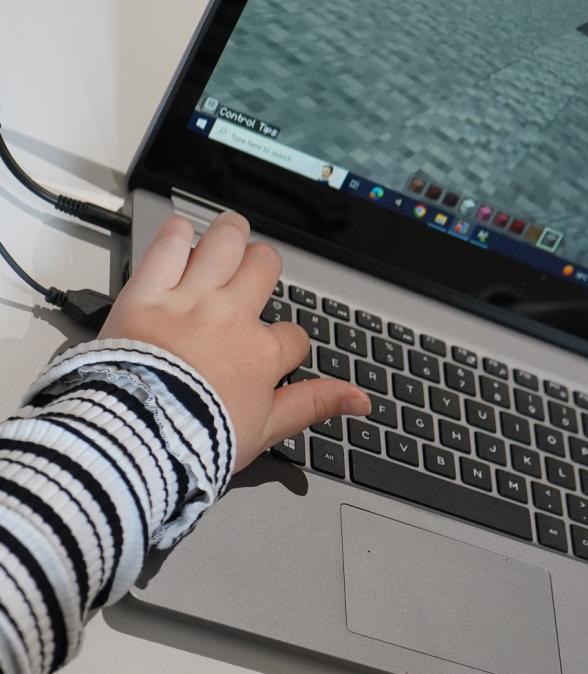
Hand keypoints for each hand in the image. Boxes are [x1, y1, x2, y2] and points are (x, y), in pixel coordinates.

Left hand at [99, 211, 370, 468]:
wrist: (140, 436)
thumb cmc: (197, 439)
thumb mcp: (266, 430)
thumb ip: (314, 404)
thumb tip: (361, 400)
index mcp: (262, 353)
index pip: (293, 334)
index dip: (287, 342)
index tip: (272, 353)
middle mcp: (232, 317)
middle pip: (264, 265)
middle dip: (263, 266)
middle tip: (252, 273)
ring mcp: (191, 300)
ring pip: (225, 242)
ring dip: (230, 234)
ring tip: (228, 234)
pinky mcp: (148, 292)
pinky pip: (168, 245)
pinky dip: (176, 234)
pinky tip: (180, 236)